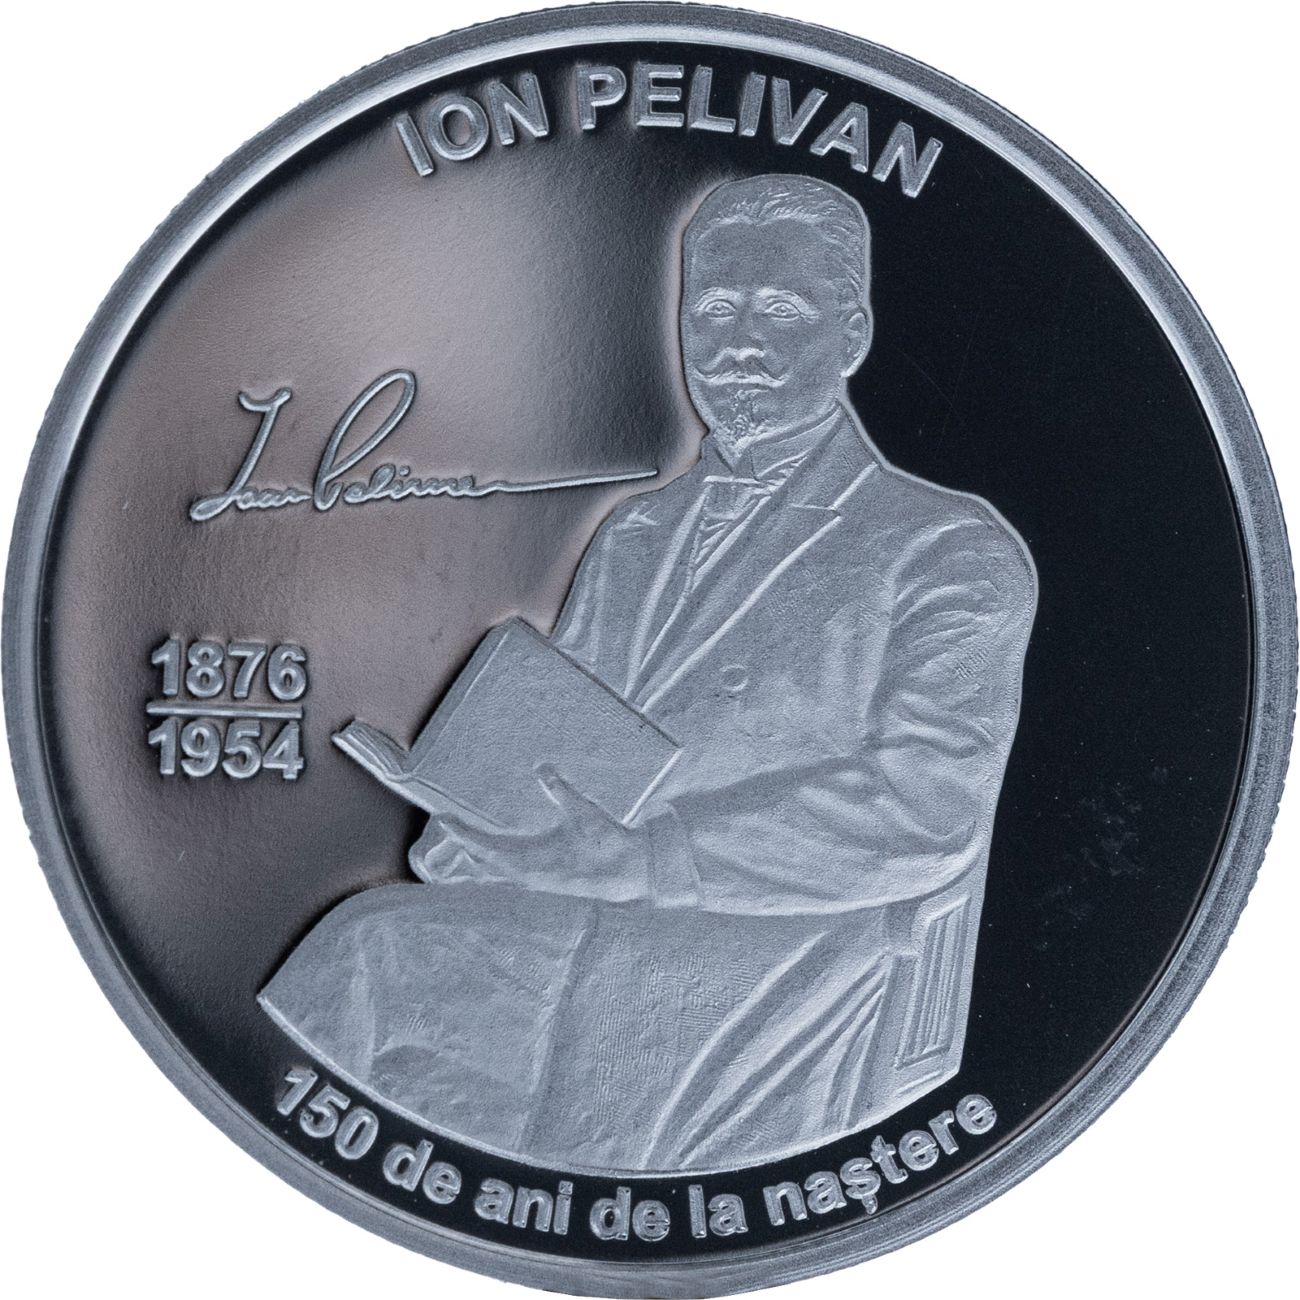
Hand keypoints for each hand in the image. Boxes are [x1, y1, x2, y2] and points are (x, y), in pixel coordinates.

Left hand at [408, 765, 648, 902]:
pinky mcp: (545, 889)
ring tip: (459, 858)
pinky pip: (509, 886)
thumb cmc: (607, 842)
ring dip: (475, 867)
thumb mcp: (583, 811)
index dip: (461, 831)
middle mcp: (525, 876)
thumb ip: (560, 789)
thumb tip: (541, 767)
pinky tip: (495, 875)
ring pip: (493, 879)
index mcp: (529, 858)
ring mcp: (534, 886)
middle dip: (462, 848)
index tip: (443, 818)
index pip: (484, 844)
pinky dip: (494, 877)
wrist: (630, 872)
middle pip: (481, 864)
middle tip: (445, 832)